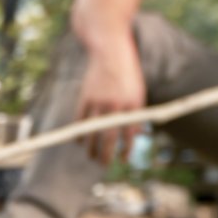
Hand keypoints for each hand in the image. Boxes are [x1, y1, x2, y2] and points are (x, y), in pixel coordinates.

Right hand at [75, 50, 146, 165]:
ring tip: (91, 157)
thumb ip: (136, 114)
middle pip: (109, 136)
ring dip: (91, 147)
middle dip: (106, 154)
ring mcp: (98, 100)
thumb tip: (133, 137)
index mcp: (132, 103)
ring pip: (92, 131)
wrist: (110, 53)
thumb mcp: (138, 93)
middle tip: (104, 165)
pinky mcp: (85, 97)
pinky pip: (80, 120)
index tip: (123, 160)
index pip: (129, 133)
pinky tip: (80, 142)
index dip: (126, 149)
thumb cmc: (127, 76)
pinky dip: (79, 133)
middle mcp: (116, 103)